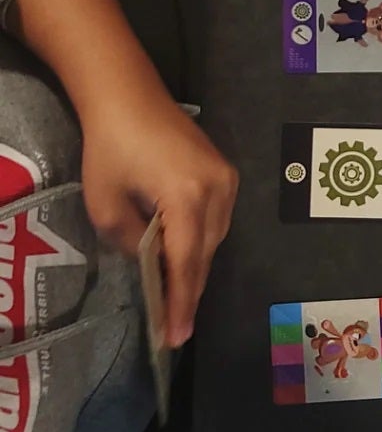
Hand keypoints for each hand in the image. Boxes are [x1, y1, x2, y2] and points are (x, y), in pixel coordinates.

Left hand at [79, 94, 237, 345]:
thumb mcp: (105, 203)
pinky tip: (185, 257)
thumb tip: (149, 257)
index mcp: (187, 198)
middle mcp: (218, 190)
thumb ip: (130, 241)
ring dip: (195, 267)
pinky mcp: (224, 171)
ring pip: (215, 238)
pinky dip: (201, 242)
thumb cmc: (110, 146)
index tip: (176, 337)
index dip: (180, 303)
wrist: (128, 94)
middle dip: (190, 292)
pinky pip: (217, 218)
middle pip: (206, 254)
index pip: (186, 264)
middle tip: (175, 329)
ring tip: (177, 299)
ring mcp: (226, 178)